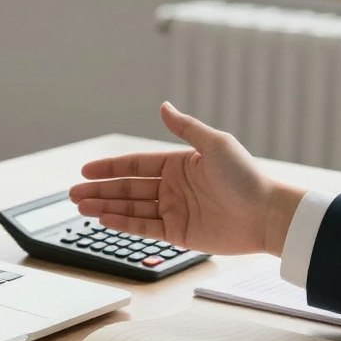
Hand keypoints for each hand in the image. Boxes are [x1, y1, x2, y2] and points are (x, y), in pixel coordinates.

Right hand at [68, 102, 305, 255]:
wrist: (267, 214)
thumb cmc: (247, 177)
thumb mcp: (215, 144)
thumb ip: (185, 127)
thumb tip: (163, 106)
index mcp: (179, 164)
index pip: (135, 164)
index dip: (110, 167)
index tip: (86, 170)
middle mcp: (174, 187)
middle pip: (128, 188)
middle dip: (99, 190)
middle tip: (73, 193)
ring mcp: (175, 211)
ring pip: (131, 208)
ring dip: (105, 206)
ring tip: (81, 206)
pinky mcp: (179, 234)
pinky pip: (145, 228)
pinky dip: (123, 224)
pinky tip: (104, 219)